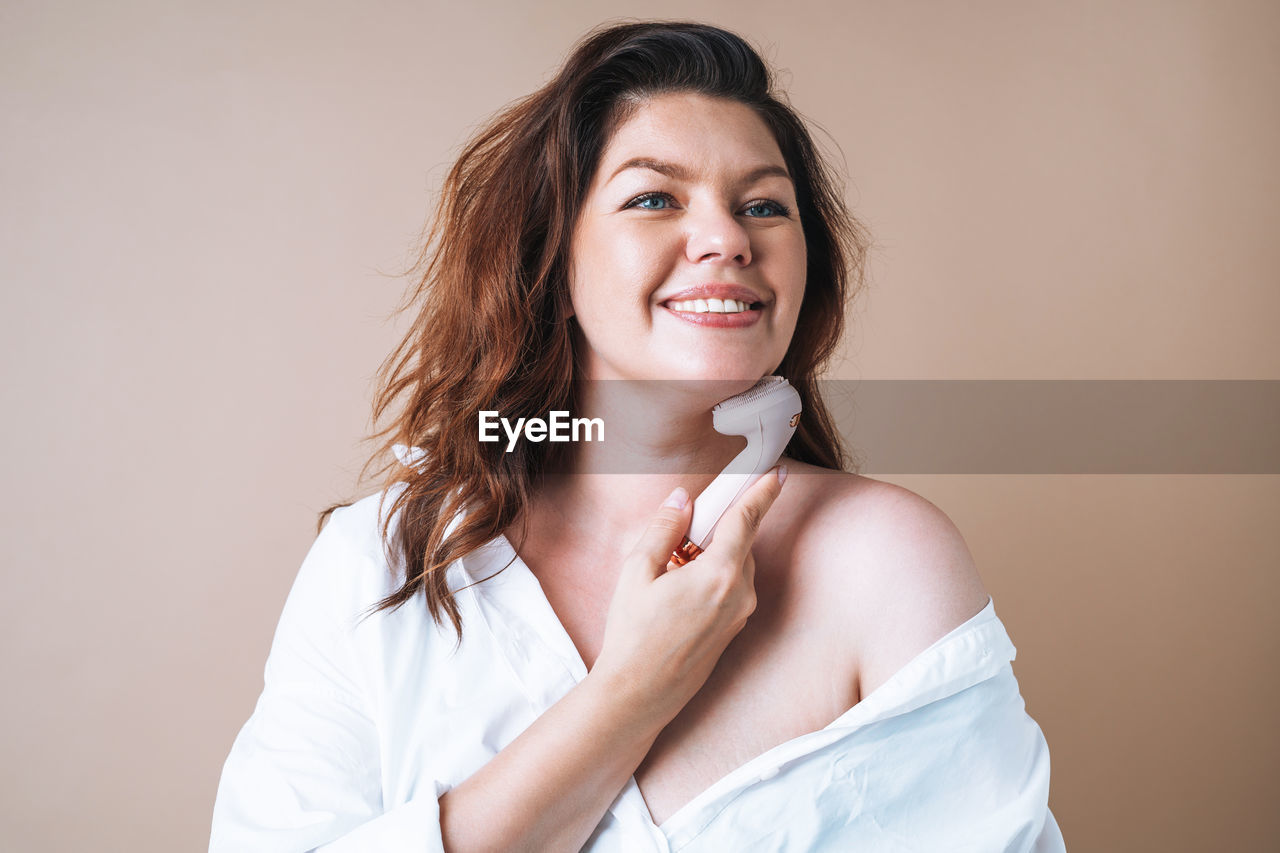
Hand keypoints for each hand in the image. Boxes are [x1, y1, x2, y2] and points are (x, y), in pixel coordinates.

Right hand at [592, 467, 786, 719]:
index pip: (747, 520)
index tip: (776, 472)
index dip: (761, 492)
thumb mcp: (638, 572)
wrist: (638, 695)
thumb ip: (663, 529)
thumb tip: (681, 500)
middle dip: (716, 530)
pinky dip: (712, 578)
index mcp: (719, 574)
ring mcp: (739, 616)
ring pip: (735, 568)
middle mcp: (739, 595)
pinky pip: (730, 590)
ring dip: (712, 557)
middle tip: (682, 532)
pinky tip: (677, 592)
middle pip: (740, 544)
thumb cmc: (633, 635)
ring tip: (669, 570)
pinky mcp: (733, 631)